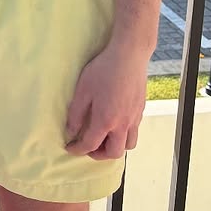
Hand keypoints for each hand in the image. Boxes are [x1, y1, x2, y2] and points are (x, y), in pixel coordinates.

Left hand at [64, 41, 145, 160]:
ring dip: (115, 147)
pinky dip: (124, 135)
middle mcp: (123, 124)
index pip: (90, 144)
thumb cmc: (103, 70)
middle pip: (114, 152)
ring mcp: (134, 118)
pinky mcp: (140, 110)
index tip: (70, 147)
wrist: (129, 56)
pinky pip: (134, 131)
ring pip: (128, 145)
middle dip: (99, 154)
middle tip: (88, 146)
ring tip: (103, 138)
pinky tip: (115, 123)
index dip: (78, 149)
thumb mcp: (83, 90)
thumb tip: (71, 131)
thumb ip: (76, 114)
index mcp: (106, 120)